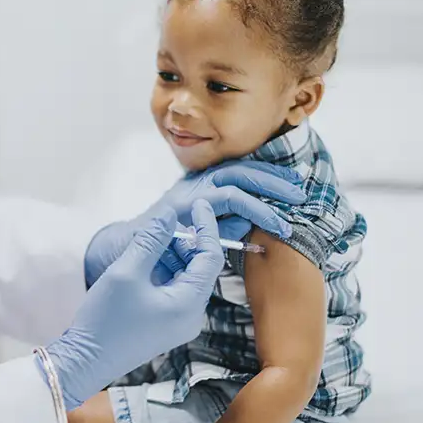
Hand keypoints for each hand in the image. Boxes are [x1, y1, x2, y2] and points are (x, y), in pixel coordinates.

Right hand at [43, 200, 223, 411]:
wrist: (85, 361)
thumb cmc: (105, 320)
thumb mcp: (126, 272)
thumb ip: (150, 240)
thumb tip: (170, 214)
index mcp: (189, 304)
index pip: (211, 257)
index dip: (206, 227)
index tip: (198, 205)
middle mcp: (192, 316)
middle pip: (200, 268)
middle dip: (186, 242)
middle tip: (165, 223)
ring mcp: (180, 323)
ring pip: (187, 278)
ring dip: (173, 256)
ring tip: (150, 241)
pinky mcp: (166, 325)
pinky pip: (175, 291)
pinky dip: (165, 272)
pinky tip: (146, 261)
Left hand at [84, 160, 305, 285]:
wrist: (123, 243)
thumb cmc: (144, 253)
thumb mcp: (172, 251)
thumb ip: (207, 239)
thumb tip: (244, 223)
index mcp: (183, 203)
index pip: (229, 197)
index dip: (258, 209)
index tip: (281, 226)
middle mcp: (190, 188)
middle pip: (237, 173)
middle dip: (270, 182)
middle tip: (299, 196)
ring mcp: (194, 186)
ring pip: (235, 170)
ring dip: (266, 175)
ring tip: (294, 184)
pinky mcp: (198, 191)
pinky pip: (229, 178)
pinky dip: (254, 179)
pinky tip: (275, 185)